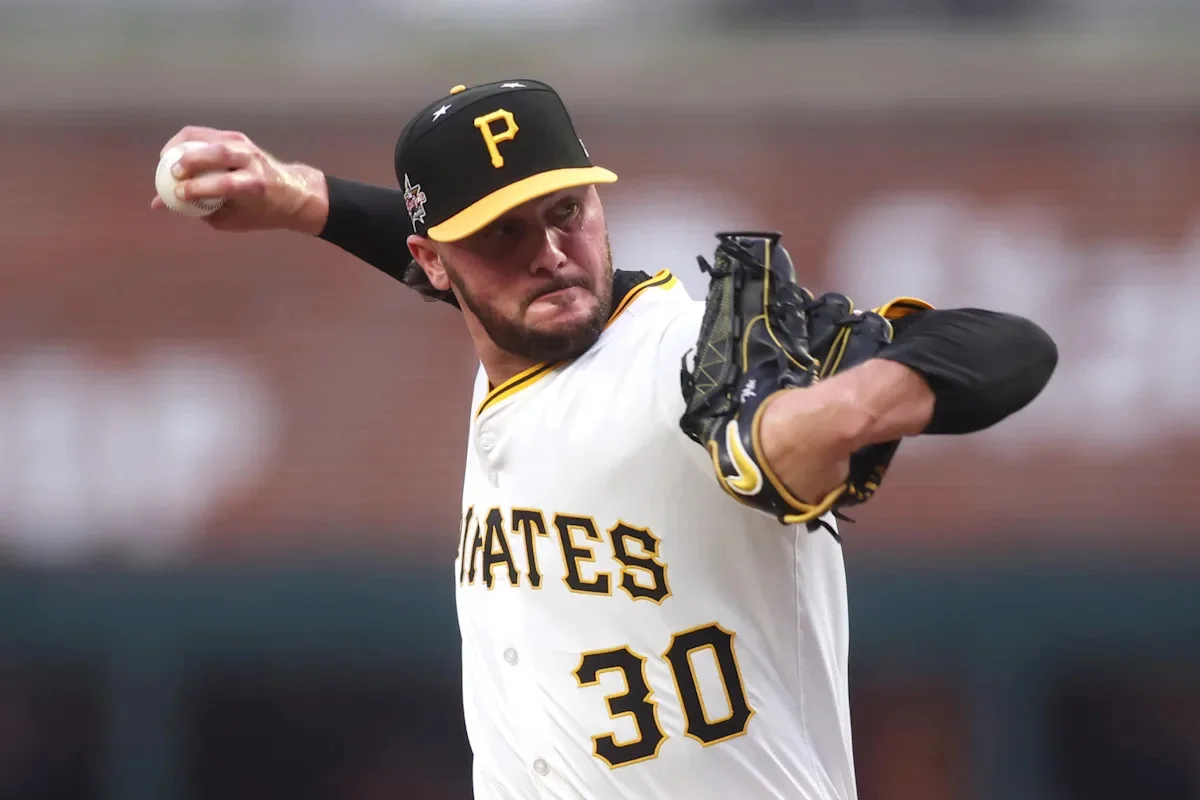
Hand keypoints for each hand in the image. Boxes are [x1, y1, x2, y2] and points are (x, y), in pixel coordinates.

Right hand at [150, 126, 329, 234]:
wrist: (291, 192)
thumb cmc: (258, 211)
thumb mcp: (231, 219)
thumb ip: (197, 210)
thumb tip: (158, 204)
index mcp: (255, 186)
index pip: (225, 184)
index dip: (199, 188)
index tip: (179, 195)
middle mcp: (252, 162)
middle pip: (217, 154)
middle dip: (189, 161)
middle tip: (169, 174)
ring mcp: (244, 146)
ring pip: (208, 138)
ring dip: (182, 147)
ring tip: (166, 161)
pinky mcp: (236, 137)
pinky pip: (204, 134)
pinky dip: (186, 141)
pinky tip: (174, 153)